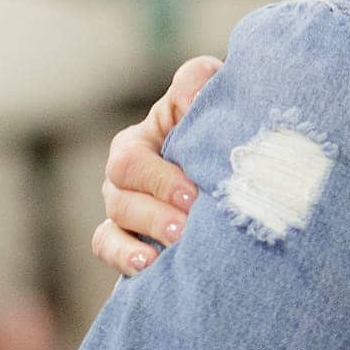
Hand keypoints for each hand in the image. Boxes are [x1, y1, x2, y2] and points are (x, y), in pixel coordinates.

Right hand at [92, 56, 220, 275]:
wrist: (241, 164)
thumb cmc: (222, 123)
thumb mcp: (211, 91)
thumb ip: (196, 83)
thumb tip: (189, 100)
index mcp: (139, 143)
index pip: (131, 161)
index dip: (159, 180)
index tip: (193, 196)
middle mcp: (124, 177)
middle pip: (121, 196)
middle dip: (155, 213)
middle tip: (187, 227)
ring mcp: (123, 209)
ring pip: (114, 224)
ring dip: (146, 235)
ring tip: (177, 245)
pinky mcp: (128, 238)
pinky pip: (107, 248)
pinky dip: (123, 258)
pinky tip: (149, 266)